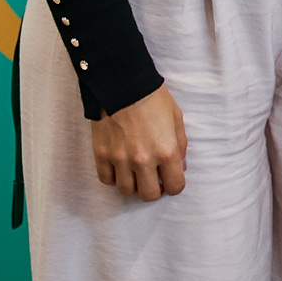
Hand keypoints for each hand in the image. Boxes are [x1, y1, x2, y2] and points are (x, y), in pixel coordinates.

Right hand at [90, 84, 187, 200]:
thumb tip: (179, 167)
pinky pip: (107, 180)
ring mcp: (120, 159)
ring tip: (137, 172)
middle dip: (155, 190)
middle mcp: (143, 160)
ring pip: (126, 190)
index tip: (171, 179)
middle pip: (149, 195)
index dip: (175, 185)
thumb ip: (180, 146)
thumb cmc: (154, 100)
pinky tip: (120, 167)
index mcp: (166, 151)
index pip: (175, 186)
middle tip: (154, 179)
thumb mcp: (176, 119)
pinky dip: (114, 177)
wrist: (123, 85)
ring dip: (134, 184)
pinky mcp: (101, 155)